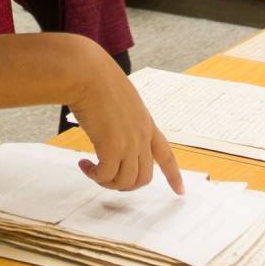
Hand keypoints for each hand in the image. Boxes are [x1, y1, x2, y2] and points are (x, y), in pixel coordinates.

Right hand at [67, 46, 182, 194]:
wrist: (88, 73)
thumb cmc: (98, 80)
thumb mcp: (121, 100)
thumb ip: (123, 119)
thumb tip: (110, 134)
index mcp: (146, 123)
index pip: (166, 155)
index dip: (174, 176)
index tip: (181, 191)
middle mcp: (142, 136)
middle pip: (144, 177)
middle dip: (125, 185)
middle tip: (106, 178)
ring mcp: (129, 143)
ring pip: (126, 182)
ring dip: (107, 182)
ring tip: (91, 170)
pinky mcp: (112, 148)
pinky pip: (106, 176)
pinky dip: (94, 175)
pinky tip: (84, 164)